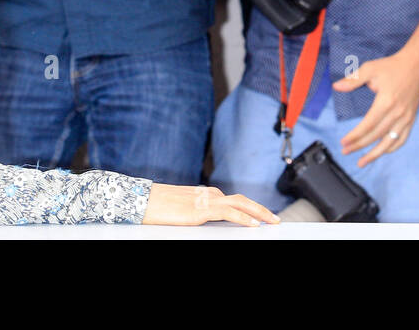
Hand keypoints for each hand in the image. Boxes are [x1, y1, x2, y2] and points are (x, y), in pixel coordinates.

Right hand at [143, 183, 278, 226]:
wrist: (143, 201)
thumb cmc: (159, 206)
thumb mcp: (183, 210)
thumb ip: (198, 213)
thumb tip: (206, 220)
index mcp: (207, 194)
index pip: (235, 201)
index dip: (251, 208)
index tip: (263, 216)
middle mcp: (210, 195)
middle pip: (243, 200)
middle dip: (261, 209)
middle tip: (275, 219)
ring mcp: (207, 201)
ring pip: (241, 204)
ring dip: (259, 212)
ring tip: (272, 221)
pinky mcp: (202, 210)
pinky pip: (229, 214)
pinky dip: (244, 218)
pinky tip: (254, 224)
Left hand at [332, 50, 418, 166]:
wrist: (415, 66)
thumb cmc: (391, 67)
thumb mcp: (370, 68)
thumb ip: (353, 79)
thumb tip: (336, 86)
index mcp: (386, 102)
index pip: (368, 125)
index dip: (355, 136)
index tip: (344, 142)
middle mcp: (397, 113)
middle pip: (376, 135)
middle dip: (359, 145)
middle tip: (346, 151)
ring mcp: (405, 118)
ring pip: (389, 142)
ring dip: (375, 154)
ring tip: (362, 162)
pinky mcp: (411, 119)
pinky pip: (402, 139)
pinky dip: (391, 148)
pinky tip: (381, 152)